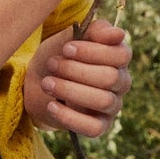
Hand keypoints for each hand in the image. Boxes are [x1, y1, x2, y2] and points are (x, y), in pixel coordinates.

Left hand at [24, 17, 132, 135]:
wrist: (38, 80)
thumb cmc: (60, 55)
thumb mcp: (72, 36)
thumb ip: (95, 30)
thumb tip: (118, 34)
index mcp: (119, 58)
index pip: (121, 55)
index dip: (93, 52)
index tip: (66, 49)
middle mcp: (121, 82)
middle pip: (110, 78)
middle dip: (76, 70)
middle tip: (52, 64)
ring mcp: (112, 106)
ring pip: (102, 101)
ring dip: (70, 90)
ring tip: (47, 83)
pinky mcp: (100, 126)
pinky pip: (93, 128)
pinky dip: (69, 117)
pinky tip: (51, 106)